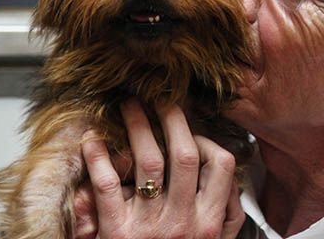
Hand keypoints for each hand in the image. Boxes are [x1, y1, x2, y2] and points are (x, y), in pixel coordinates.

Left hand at [75, 99, 244, 238]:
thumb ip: (225, 218)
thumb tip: (230, 186)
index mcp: (210, 225)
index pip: (221, 166)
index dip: (207, 141)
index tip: (191, 133)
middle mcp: (184, 223)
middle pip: (185, 154)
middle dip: (173, 119)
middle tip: (162, 99)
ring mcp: (150, 227)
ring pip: (149, 161)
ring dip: (138, 126)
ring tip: (129, 107)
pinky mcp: (117, 234)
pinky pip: (108, 186)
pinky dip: (98, 158)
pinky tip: (92, 140)